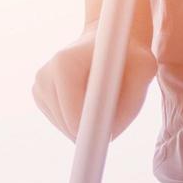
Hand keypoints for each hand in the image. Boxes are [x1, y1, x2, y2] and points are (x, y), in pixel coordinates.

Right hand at [31, 20, 157, 139]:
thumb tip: (109, 135)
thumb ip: (131, 102)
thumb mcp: (144, 70)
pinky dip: (80, 120)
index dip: (91, 132)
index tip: (104, 143)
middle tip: (115, 114)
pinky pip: (62, 124)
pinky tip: (89, 99)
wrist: (108, 39)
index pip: (72, 114)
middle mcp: (45, 75)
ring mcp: (39, 86)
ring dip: (88, 123)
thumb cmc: (129, 54)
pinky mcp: (40, 95)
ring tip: (103, 99)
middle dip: (93, 128)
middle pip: (67, 126)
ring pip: (65, 128)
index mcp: (64, 64)